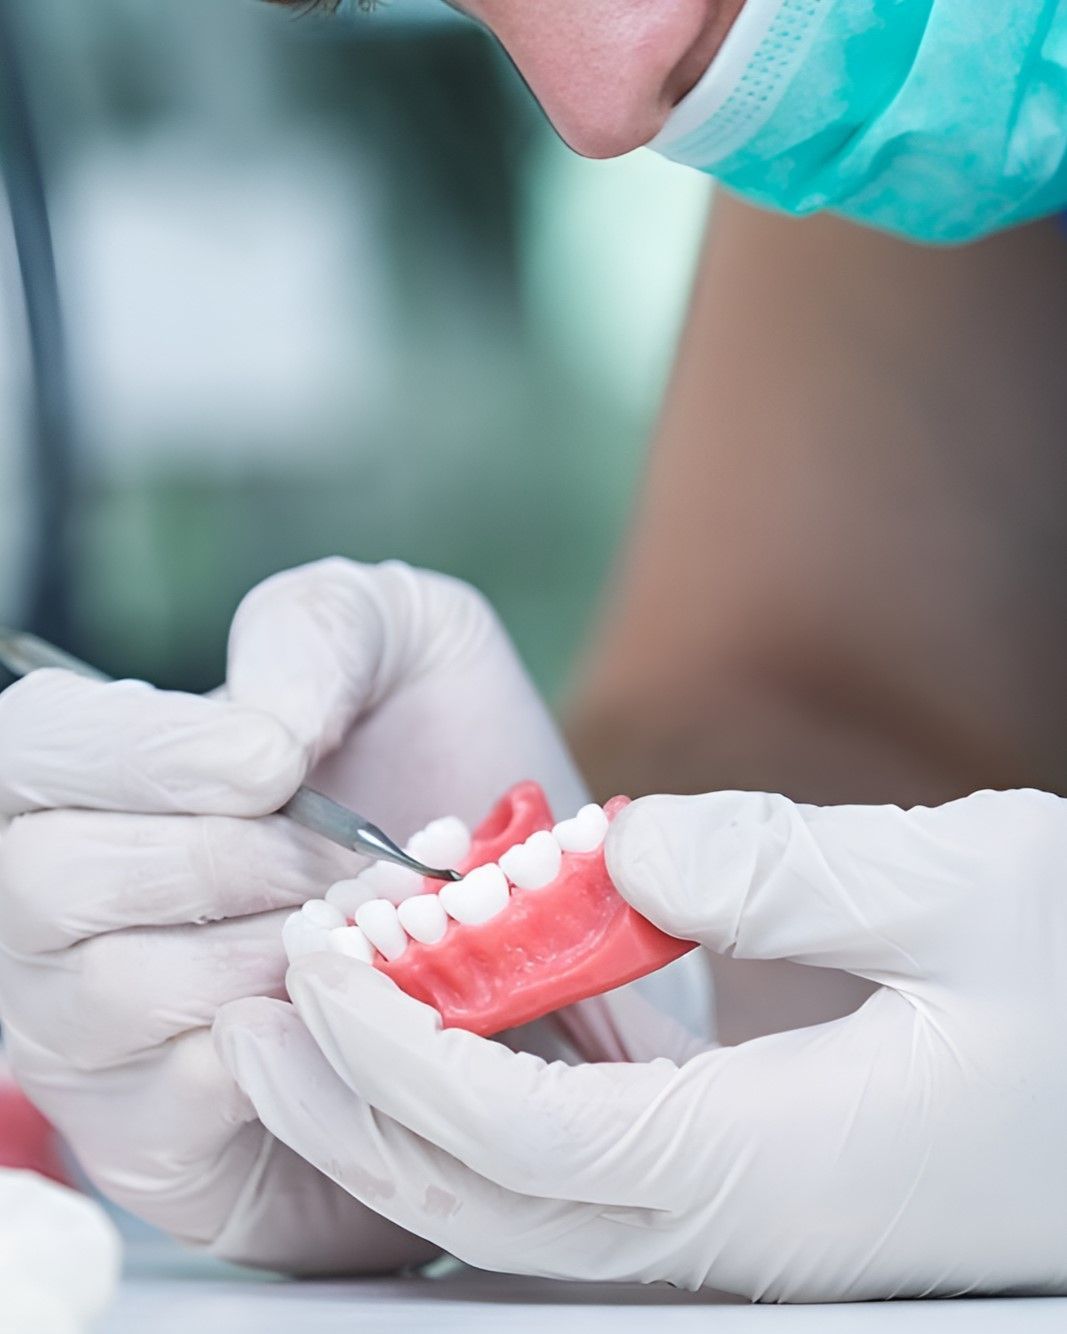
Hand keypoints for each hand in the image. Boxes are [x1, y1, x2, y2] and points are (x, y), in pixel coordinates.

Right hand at [0, 559, 633, 1272]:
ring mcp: (86, 1028)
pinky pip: (181, 1100)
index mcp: (91, 773)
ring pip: (119, 990)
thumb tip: (255, 728)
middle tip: (357, 862)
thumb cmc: (442, 769)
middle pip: (51, 879)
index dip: (137, 753)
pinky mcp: (151, 1137)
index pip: (30, 748)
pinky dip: (295, 1046)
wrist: (516, 923)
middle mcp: (54, 903)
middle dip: (233, 860)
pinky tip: (365, 1006)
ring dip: (276, 952)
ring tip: (377, 930)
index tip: (272, 764)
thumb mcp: (403, 647)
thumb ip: (316, 633)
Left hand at [217, 787, 1066, 1298]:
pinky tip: (446, 1041)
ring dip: (400, 1116)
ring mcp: (731, 1222)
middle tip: (261, 1009)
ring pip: (515, 1204)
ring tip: (315, 1024)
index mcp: (773, 1165)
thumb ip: (795, 869)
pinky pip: (567, 1177)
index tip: (322, 966)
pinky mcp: (739, 1192)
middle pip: (486, 1202)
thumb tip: (634, 852)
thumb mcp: (973, 891)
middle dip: (353, 1108)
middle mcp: (731, 1222)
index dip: (401, 1057)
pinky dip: (477, 1112)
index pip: (523, 1138)